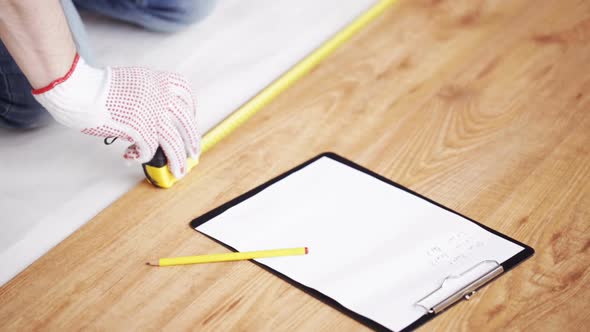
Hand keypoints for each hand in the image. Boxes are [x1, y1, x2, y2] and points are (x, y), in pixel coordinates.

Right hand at [33, 54, 200, 177]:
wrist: (79, 88)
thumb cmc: (96, 87)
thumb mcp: (131, 81)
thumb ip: (146, 93)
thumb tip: (152, 116)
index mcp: (157, 80)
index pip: (185, 92)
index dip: (191, 107)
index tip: (191, 118)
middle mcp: (159, 95)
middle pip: (186, 121)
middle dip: (193, 140)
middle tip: (194, 154)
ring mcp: (151, 113)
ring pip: (173, 141)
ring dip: (178, 160)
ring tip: (179, 171)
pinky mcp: (139, 128)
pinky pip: (149, 149)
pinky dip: (141, 157)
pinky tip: (131, 156)